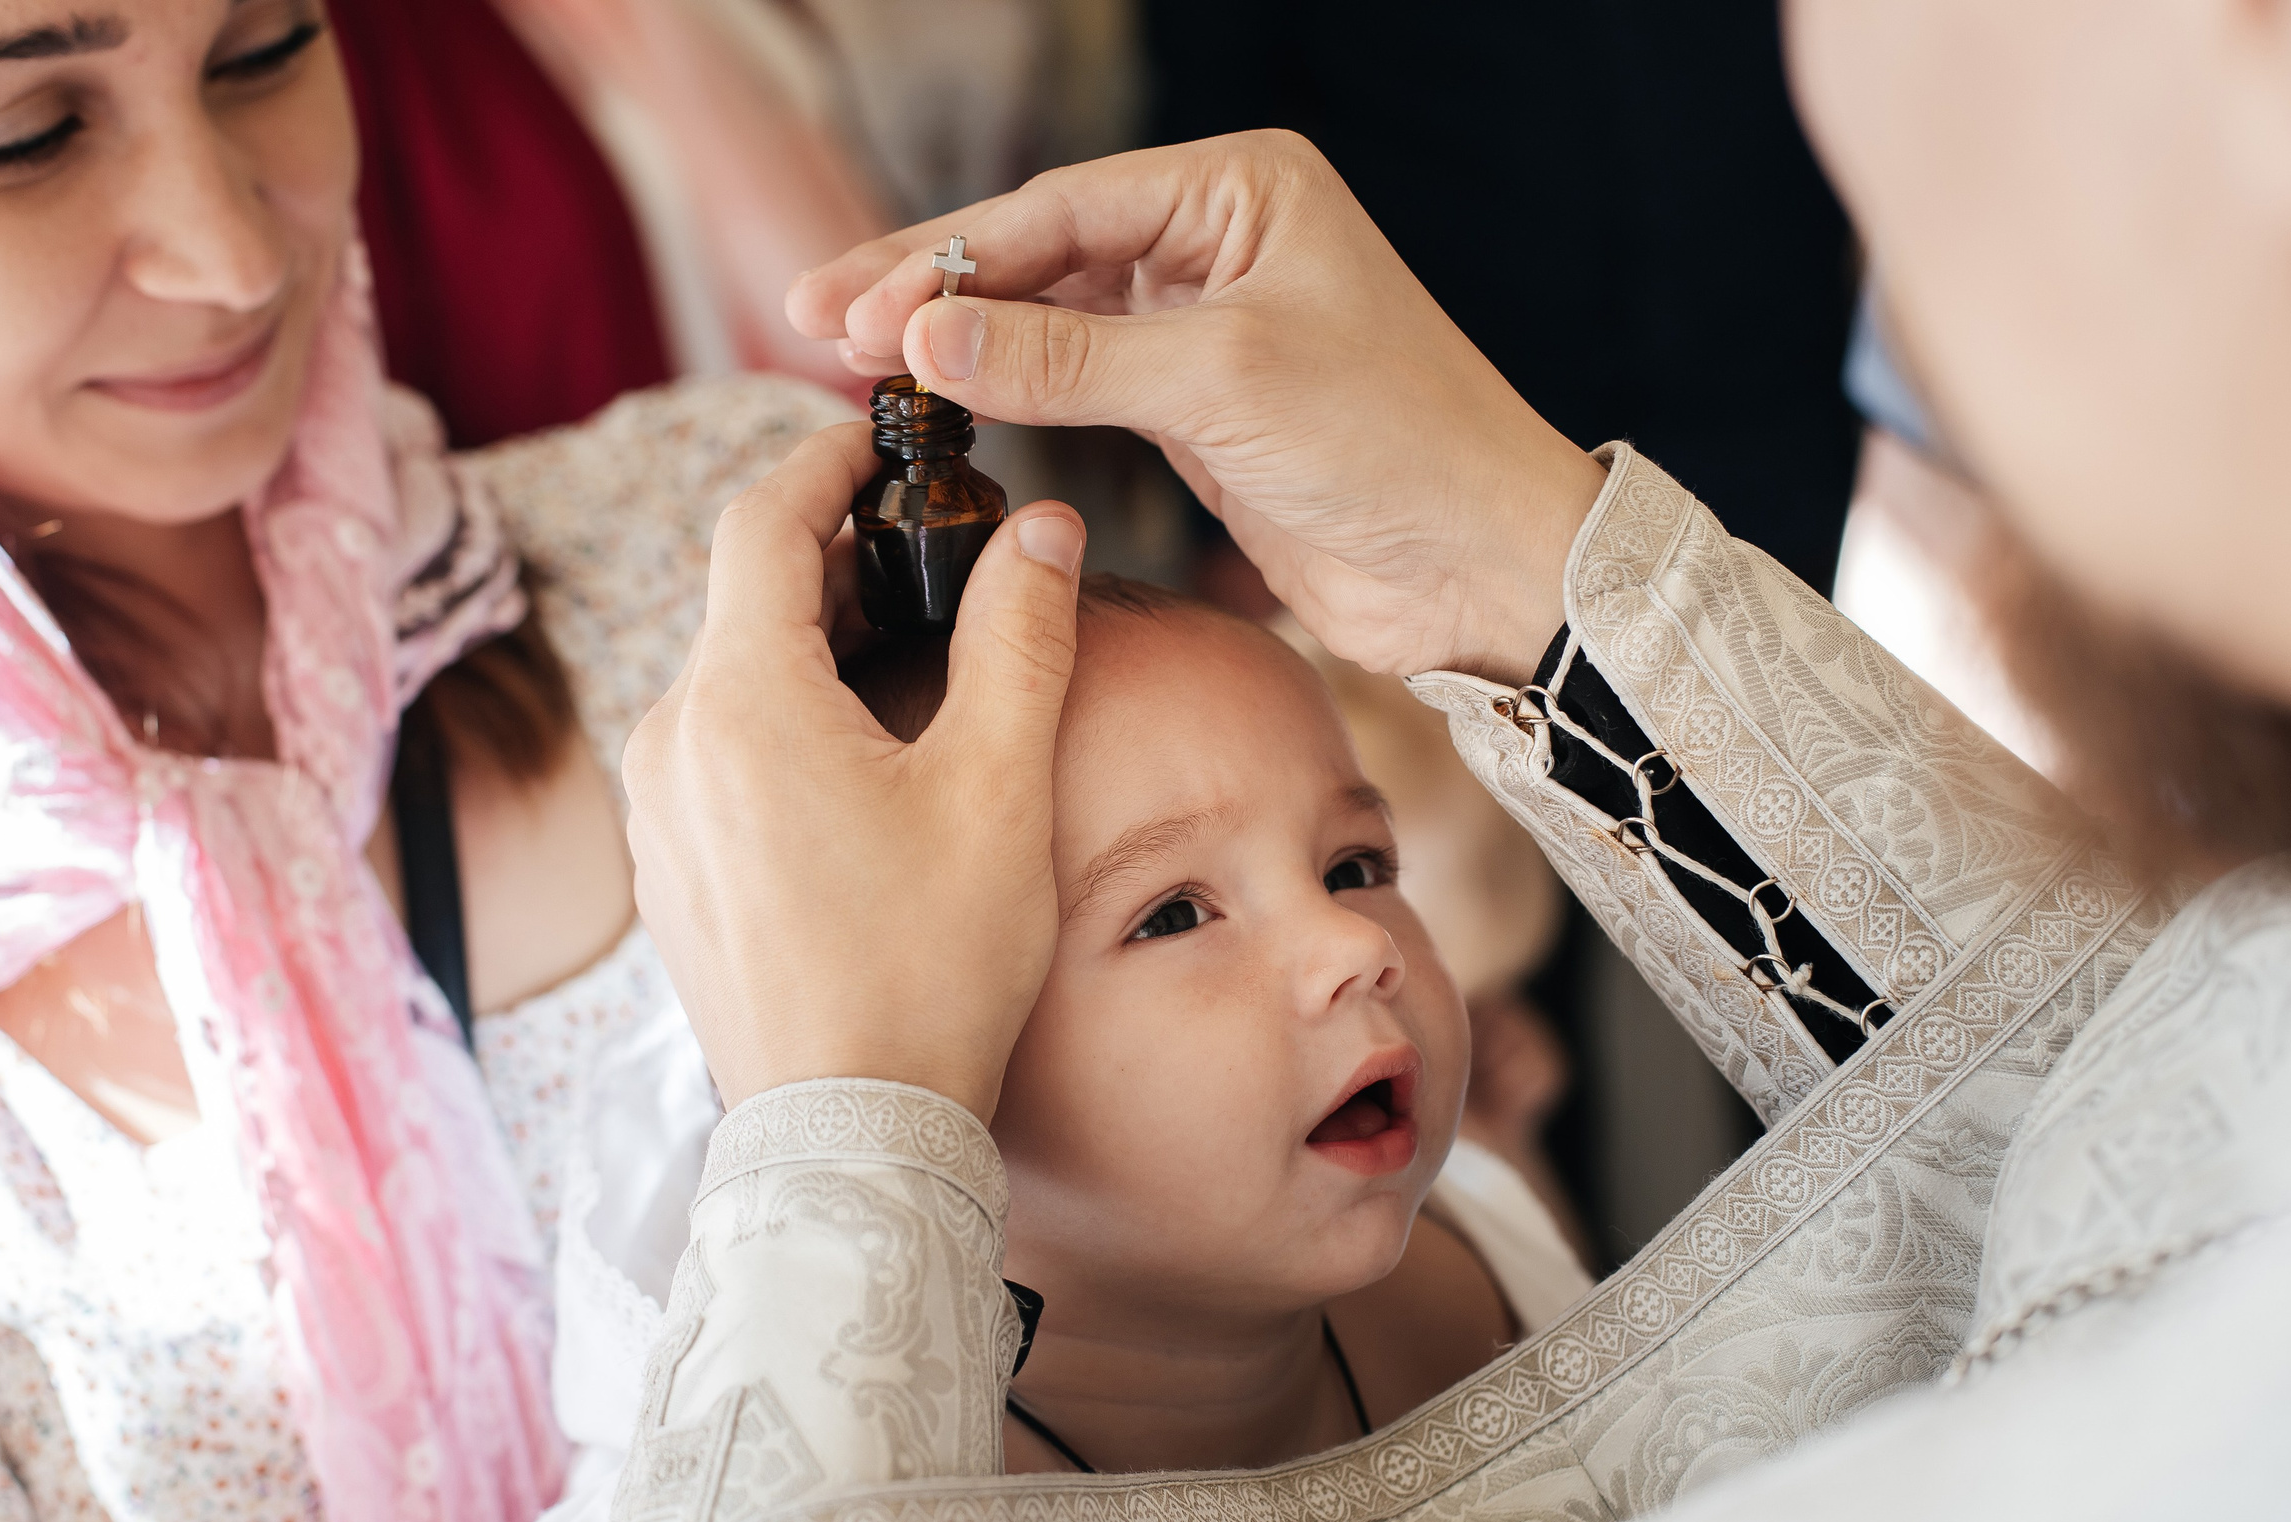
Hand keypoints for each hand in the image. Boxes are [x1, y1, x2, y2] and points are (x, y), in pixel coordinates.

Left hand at [621, 424, 1086, 1118]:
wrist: (851, 1134)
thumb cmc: (928, 968)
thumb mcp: (997, 787)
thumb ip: (1020, 637)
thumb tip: (1043, 530)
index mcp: (738, 701)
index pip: (759, 522)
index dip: (823, 462)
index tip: (881, 442)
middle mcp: (670, 744)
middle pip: (741, 600)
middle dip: (833, 558)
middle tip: (928, 548)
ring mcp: (658, 816)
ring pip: (727, 679)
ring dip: (807, 644)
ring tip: (906, 651)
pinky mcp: (669, 873)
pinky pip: (715, 755)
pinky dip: (780, 720)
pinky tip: (859, 758)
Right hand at [788, 131, 1607, 682]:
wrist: (1480, 561)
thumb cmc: (1394, 441)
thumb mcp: (1220, 382)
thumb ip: (1066, 357)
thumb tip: (924, 335)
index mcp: (1241, 190)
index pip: (1056, 209)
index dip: (941, 259)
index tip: (844, 305)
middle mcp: (1217, 242)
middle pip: (1037, 253)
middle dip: (926, 289)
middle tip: (810, 320)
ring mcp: (1202, 324)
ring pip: (1048, 318)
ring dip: (956, 343)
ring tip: (852, 364)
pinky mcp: (1195, 407)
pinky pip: (1075, 382)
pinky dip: (1006, 394)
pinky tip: (940, 402)